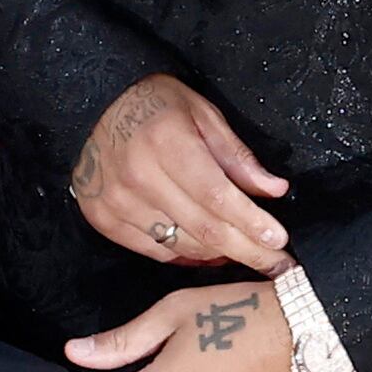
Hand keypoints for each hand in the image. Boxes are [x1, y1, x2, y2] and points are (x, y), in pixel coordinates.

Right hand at [69, 74, 287, 266]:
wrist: (93, 106)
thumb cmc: (155, 105)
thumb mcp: (203, 115)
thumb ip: (237, 157)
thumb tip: (274, 191)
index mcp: (167, 143)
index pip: (218, 196)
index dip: (251, 223)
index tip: (278, 241)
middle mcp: (139, 176)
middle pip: (203, 229)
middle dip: (246, 251)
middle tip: (277, 266)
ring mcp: (117, 201)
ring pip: (180, 245)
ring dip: (217, 255)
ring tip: (244, 254)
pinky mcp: (103, 218)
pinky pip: (153, 251)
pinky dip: (184, 255)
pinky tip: (206, 252)